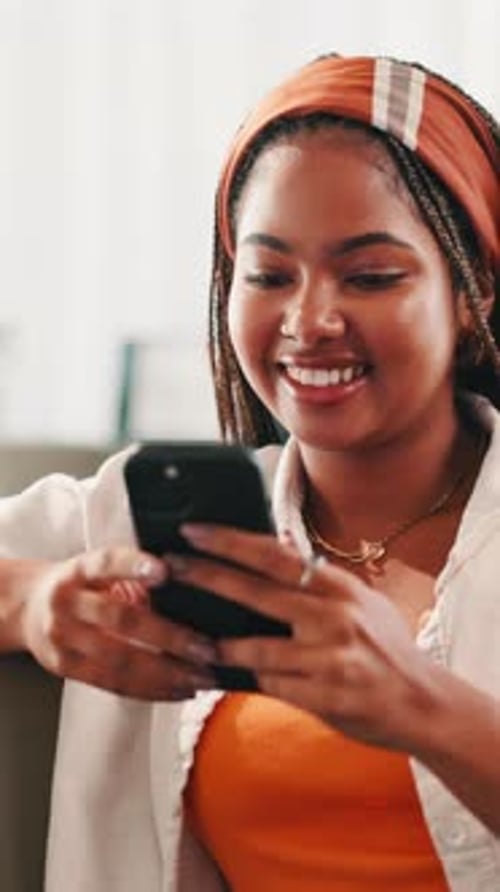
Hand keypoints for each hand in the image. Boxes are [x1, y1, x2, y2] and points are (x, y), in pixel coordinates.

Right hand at [4, 548, 215, 699]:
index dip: (135, 565)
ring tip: (200, 678)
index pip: (107, 563)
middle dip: (169, 636)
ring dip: (166, 673)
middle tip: (207, 648)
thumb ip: (132, 575)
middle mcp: (68, 602)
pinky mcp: (66, 668)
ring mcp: (64, 638)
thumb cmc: (80, 586)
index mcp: (79, 569)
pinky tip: (179, 690)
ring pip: (119, 660)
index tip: (166, 571)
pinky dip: (150, 690)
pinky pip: (113, 684)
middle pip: (120, 620)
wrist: (29, 609)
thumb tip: (190, 586)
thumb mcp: (98, 569)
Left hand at [169, 524, 438, 751]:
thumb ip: (317, 582)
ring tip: (194, 641)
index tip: (195, 531)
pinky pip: (270, 686)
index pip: (276, 555)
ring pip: (256, 648)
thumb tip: (271, 552)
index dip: (231, 541)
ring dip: (220, 646)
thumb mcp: (359, 601)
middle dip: (207, 576)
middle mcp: (335, 616)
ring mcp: (330, 657)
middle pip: (257, 592)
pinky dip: (246, 680)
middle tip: (171, 567)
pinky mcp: (325, 696)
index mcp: (339, 587)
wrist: (422, 702)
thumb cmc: (383, 648)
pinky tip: (225, 676)